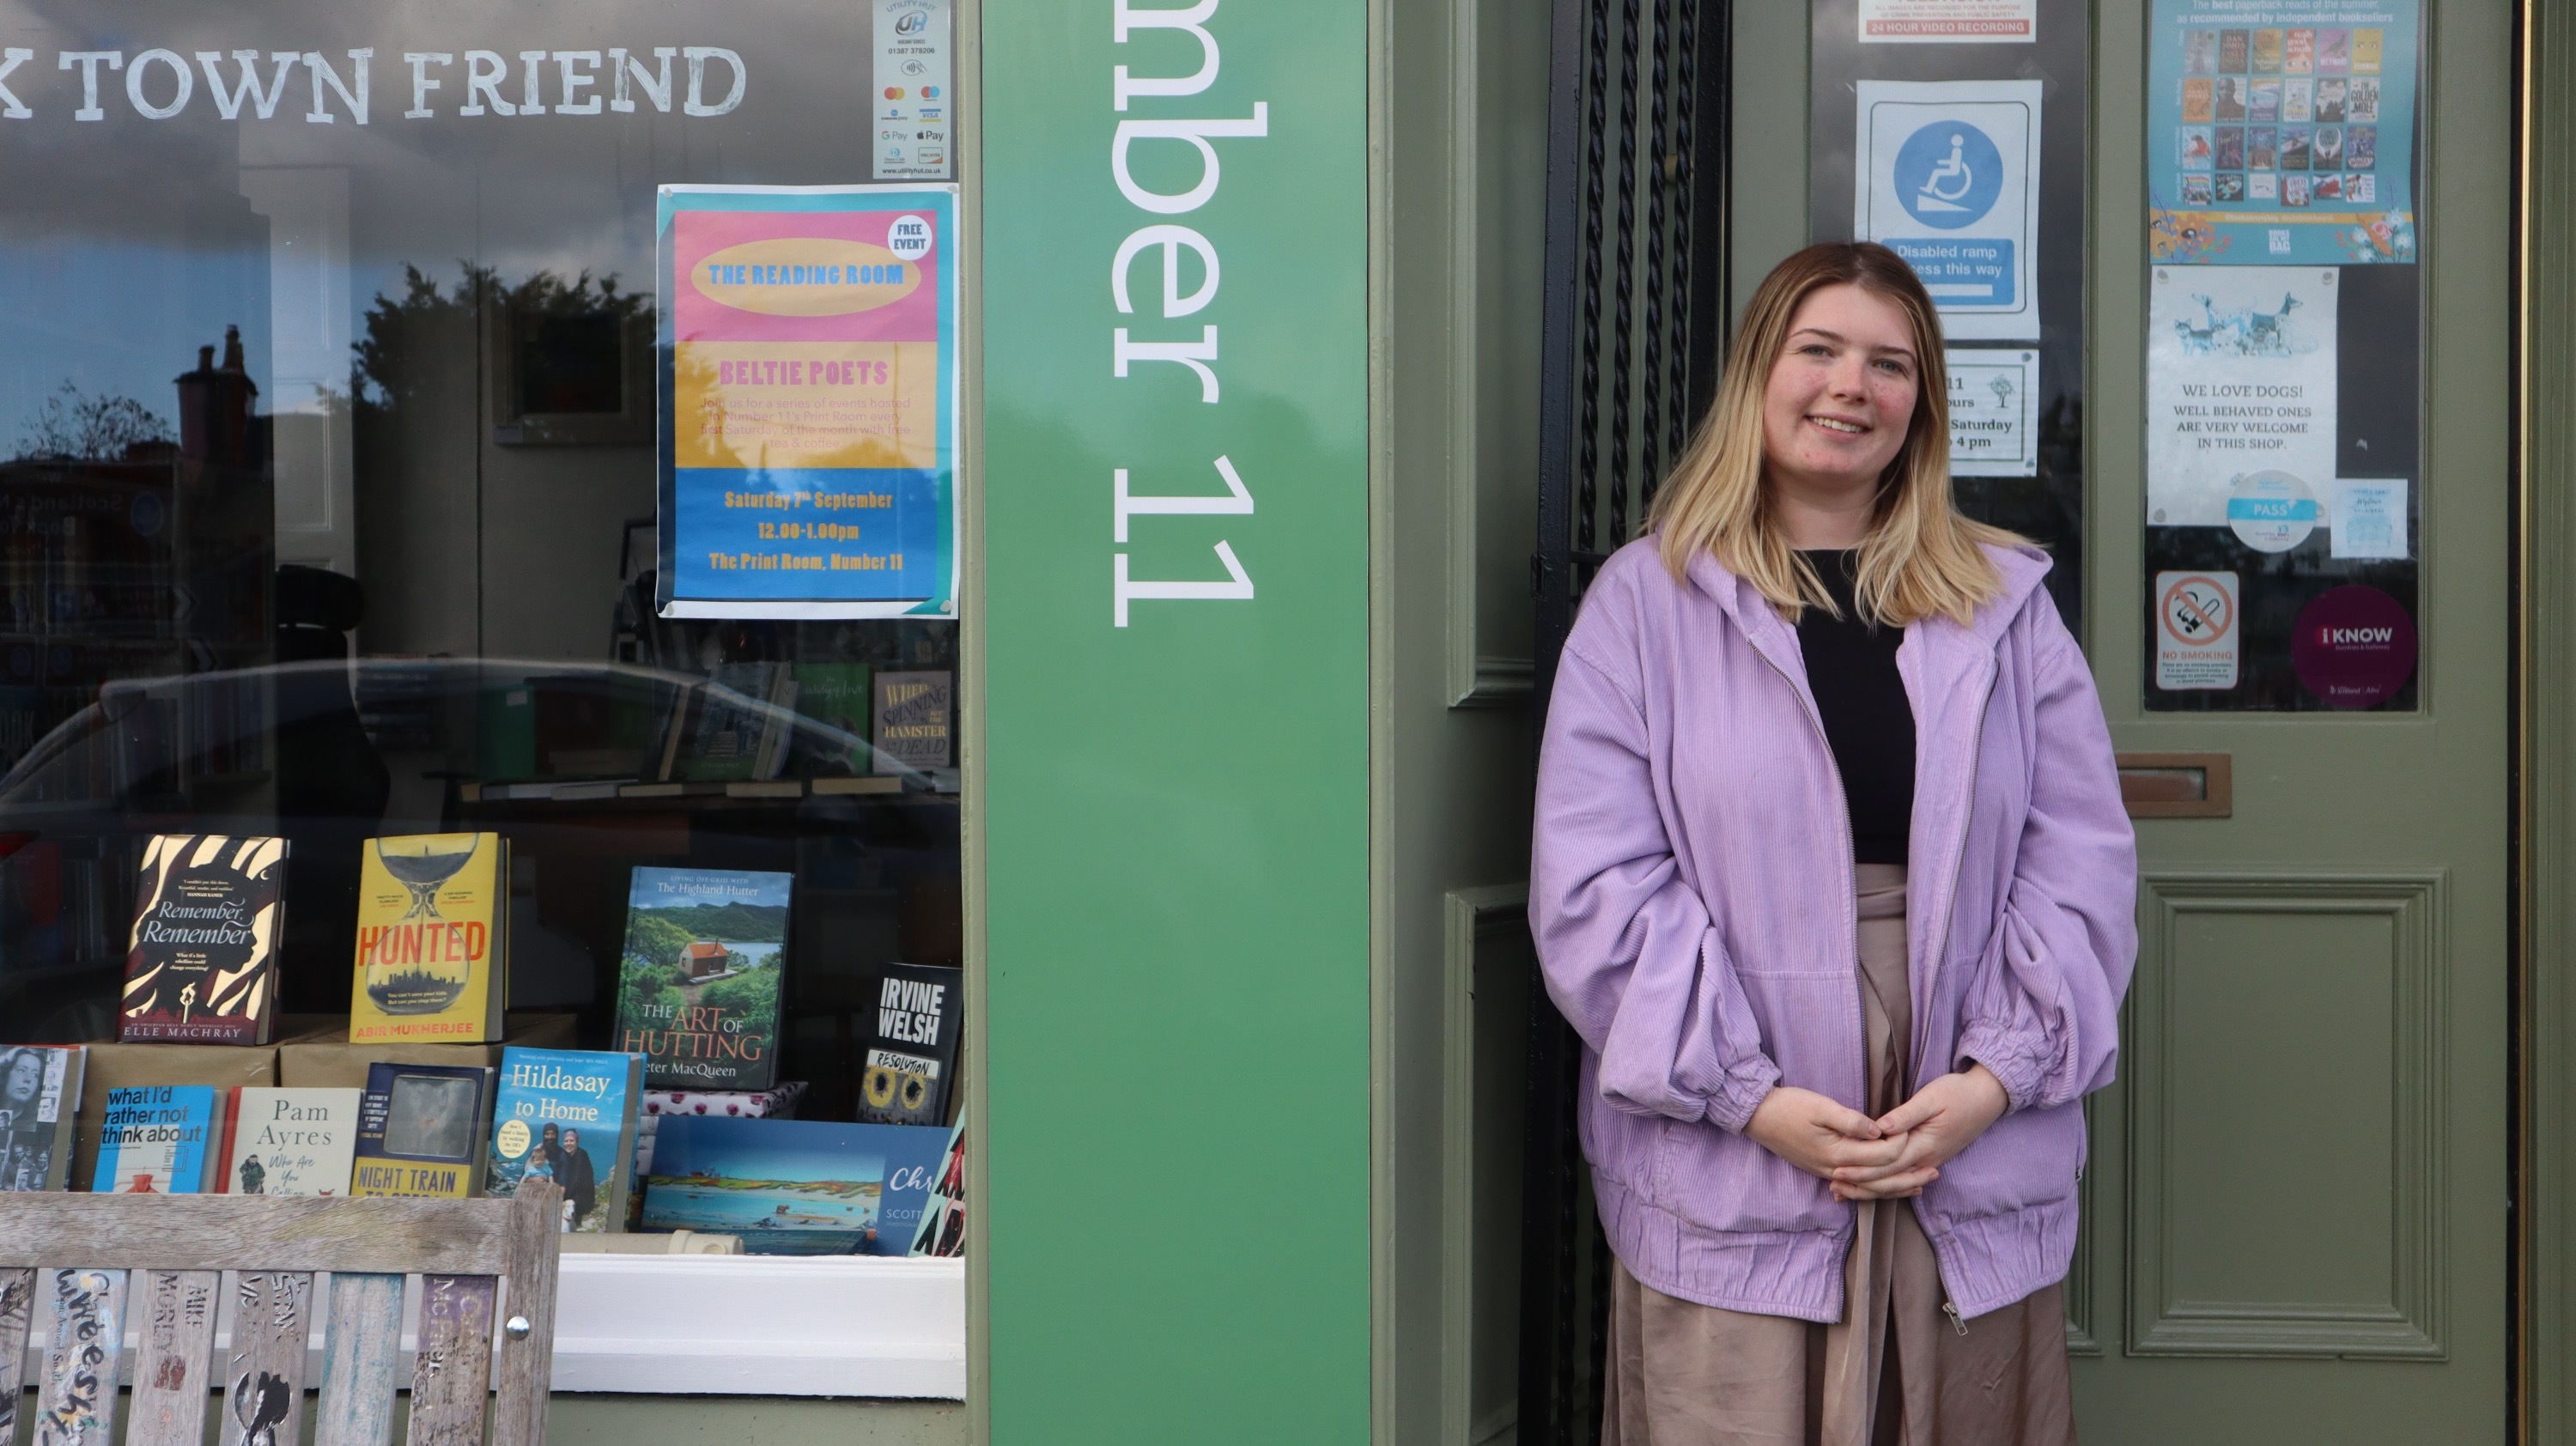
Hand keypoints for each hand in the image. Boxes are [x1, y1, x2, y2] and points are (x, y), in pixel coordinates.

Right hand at [1744, 1086, 1905, 1185]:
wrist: (1758, 1117)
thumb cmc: (1789, 1106)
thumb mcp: (1820, 1106)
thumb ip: (1851, 1120)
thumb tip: (1879, 1131)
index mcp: (1838, 1152)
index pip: (1881, 1156)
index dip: (1901, 1144)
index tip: (1913, 1130)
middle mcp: (1835, 1169)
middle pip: (1880, 1181)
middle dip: (1909, 1176)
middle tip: (1935, 1171)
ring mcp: (1828, 1173)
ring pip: (1870, 1189)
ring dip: (1897, 1187)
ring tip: (1921, 1184)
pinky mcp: (1824, 1170)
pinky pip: (1857, 1186)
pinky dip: (1877, 1188)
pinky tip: (1889, 1186)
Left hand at [1829, 1064, 2009, 1202]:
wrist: (1986, 1099)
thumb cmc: (1957, 1094)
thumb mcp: (1931, 1098)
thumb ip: (1905, 1115)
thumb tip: (1880, 1127)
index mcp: (1924, 1145)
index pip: (1886, 1165)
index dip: (1861, 1170)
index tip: (1836, 1169)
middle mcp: (1926, 1160)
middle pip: (1889, 1180)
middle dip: (1860, 1184)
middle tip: (1833, 1185)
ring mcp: (1930, 1161)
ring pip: (1896, 1183)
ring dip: (1870, 1189)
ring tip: (1844, 1191)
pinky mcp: (1930, 1158)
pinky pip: (1904, 1177)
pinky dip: (1886, 1184)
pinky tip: (1870, 1186)